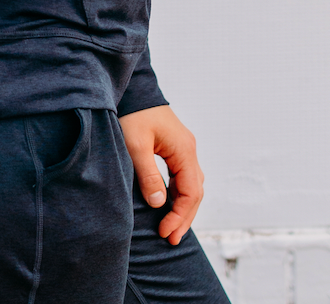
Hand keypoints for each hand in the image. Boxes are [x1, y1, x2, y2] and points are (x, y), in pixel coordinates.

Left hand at [118, 104, 203, 244]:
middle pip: (195, 192)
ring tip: (171, 229)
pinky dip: (179, 195)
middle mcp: (189, 150)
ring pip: (191, 185)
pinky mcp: (175, 147)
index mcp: (184, 150)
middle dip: (184, 217)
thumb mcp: (136, 145)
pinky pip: (184, 177)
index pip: (190, 192)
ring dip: (183, 208)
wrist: (133, 89)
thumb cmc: (133, 114)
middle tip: (170, 239)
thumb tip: (160, 203)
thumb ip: (148, 174)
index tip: (165, 232)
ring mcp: (184, 148)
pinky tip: (168, 205)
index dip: (180, 215)